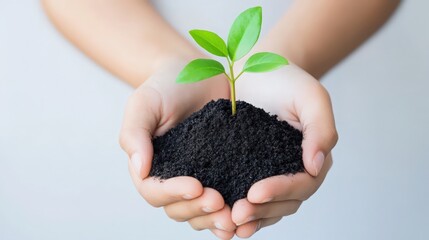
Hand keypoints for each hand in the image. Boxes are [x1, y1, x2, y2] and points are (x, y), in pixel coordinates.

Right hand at [119, 58, 235, 238]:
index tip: (196, 186)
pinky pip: (226, 199)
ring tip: (235, 218)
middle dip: (198, 210)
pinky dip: (233, 212)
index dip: (173, 194)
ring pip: (201, 212)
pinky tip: (248, 216)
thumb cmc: (166, 85)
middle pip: (179, 208)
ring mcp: (199, 177)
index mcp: (151, 165)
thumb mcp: (145, 102)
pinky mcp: (223, 172)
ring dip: (215, 219)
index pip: (155, 191)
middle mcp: (173, 177)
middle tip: (220, 203)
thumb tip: (139, 169)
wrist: (199, 71)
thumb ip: (135, 134)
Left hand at [232, 64, 337, 237]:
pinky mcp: (247, 170)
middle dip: (261, 211)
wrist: (255, 69)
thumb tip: (316, 166)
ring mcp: (270, 173)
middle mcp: (293, 170)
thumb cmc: (285, 79)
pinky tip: (220, 216)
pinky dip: (237, 209)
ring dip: (249, 217)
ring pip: (266, 207)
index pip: (302, 183)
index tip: (255, 193)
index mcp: (311, 156)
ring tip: (228, 222)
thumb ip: (321, 129)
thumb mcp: (310, 96)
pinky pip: (245, 196)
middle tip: (237, 213)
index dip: (280, 191)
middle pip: (284, 202)